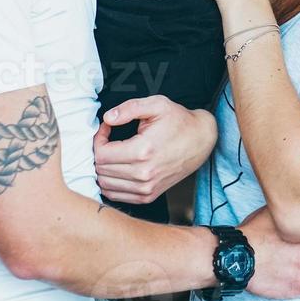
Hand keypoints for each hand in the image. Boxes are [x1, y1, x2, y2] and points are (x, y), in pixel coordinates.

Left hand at [94, 96, 216, 203]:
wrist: (201, 141)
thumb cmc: (179, 121)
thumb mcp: (158, 105)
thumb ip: (130, 108)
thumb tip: (108, 118)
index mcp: (143, 151)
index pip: (101, 154)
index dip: (98, 139)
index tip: (106, 128)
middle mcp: (144, 174)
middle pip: (101, 170)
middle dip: (98, 153)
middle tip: (108, 139)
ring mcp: (146, 188)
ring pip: (105, 185)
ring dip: (102, 169)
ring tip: (112, 153)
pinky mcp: (148, 196)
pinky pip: (116, 196)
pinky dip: (110, 183)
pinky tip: (116, 168)